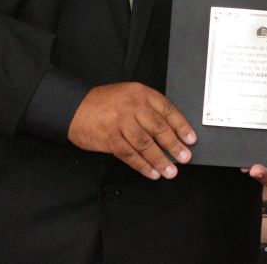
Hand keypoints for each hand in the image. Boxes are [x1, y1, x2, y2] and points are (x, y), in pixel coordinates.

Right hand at [67, 82, 195, 180]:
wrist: (75, 107)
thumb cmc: (105, 102)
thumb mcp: (129, 95)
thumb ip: (148, 108)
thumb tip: (171, 130)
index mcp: (141, 93)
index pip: (168, 110)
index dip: (181, 126)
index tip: (191, 139)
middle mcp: (132, 106)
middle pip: (159, 128)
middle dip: (174, 145)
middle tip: (184, 157)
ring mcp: (120, 122)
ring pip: (145, 144)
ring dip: (160, 160)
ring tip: (170, 170)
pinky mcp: (110, 138)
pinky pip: (129, 154)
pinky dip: (142, 166)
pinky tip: (151, 172)